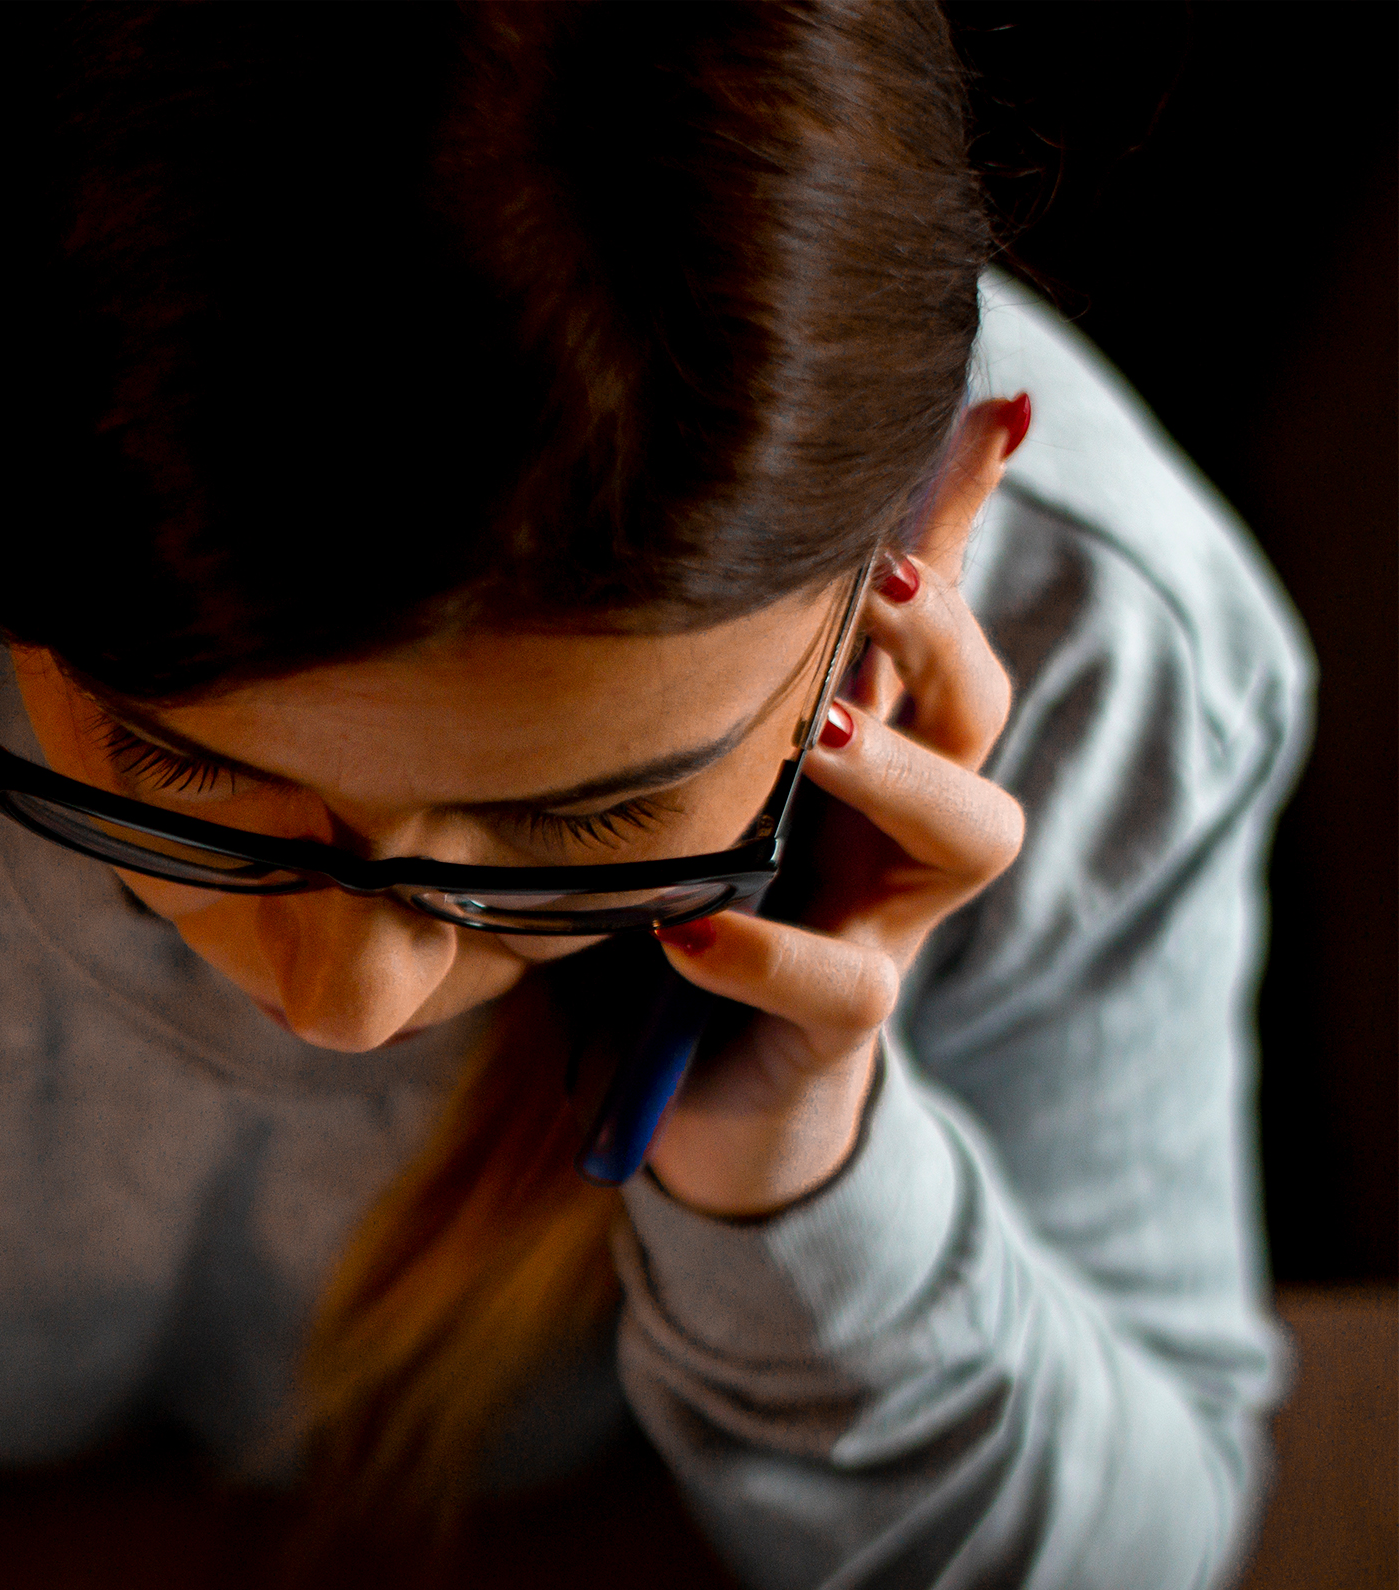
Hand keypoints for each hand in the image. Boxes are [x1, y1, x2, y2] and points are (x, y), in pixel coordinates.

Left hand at [641, 393, 1034, 1217]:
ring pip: (968, 831)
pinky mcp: (838, 1028)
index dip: (959, 513)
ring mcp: (888, 920)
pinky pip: (840, 986)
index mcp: (873, 743)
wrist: (692, 1099)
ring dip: (897, 773)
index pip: (929, 615)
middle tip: (884, 579)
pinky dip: (766, 957)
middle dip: (939, 636)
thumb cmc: (690, 901)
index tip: (990, 414)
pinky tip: (690, 931)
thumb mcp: (679, 770)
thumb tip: (676, 532)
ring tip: (817, 737)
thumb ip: (695, 677)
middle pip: (974, 703)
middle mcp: (906, 822)